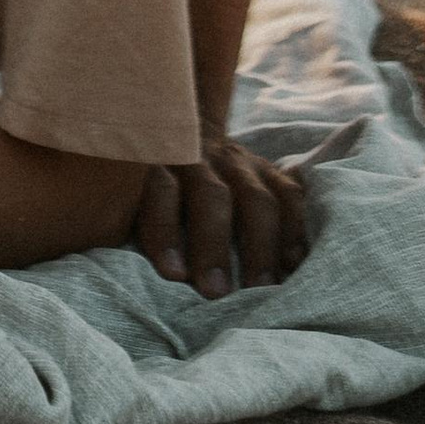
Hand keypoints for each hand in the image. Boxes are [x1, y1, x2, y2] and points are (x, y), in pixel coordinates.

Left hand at [133, 133, 309, 293]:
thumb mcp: (130, 194)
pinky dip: (294, 232)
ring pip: (255, 199)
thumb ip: (130, 220)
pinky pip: (289, 197)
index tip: (173, 274)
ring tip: (261, 289)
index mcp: (157, 163)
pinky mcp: (269, 170)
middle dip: (214, 246)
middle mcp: (199, 158)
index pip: (160, 191)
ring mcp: (238, 163)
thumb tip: (130, 274)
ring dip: (260, 247)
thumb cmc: (150, 186)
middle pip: (211, 197)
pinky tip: (293, 265)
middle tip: (216, 292)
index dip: (165, 231)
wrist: (186, 131)